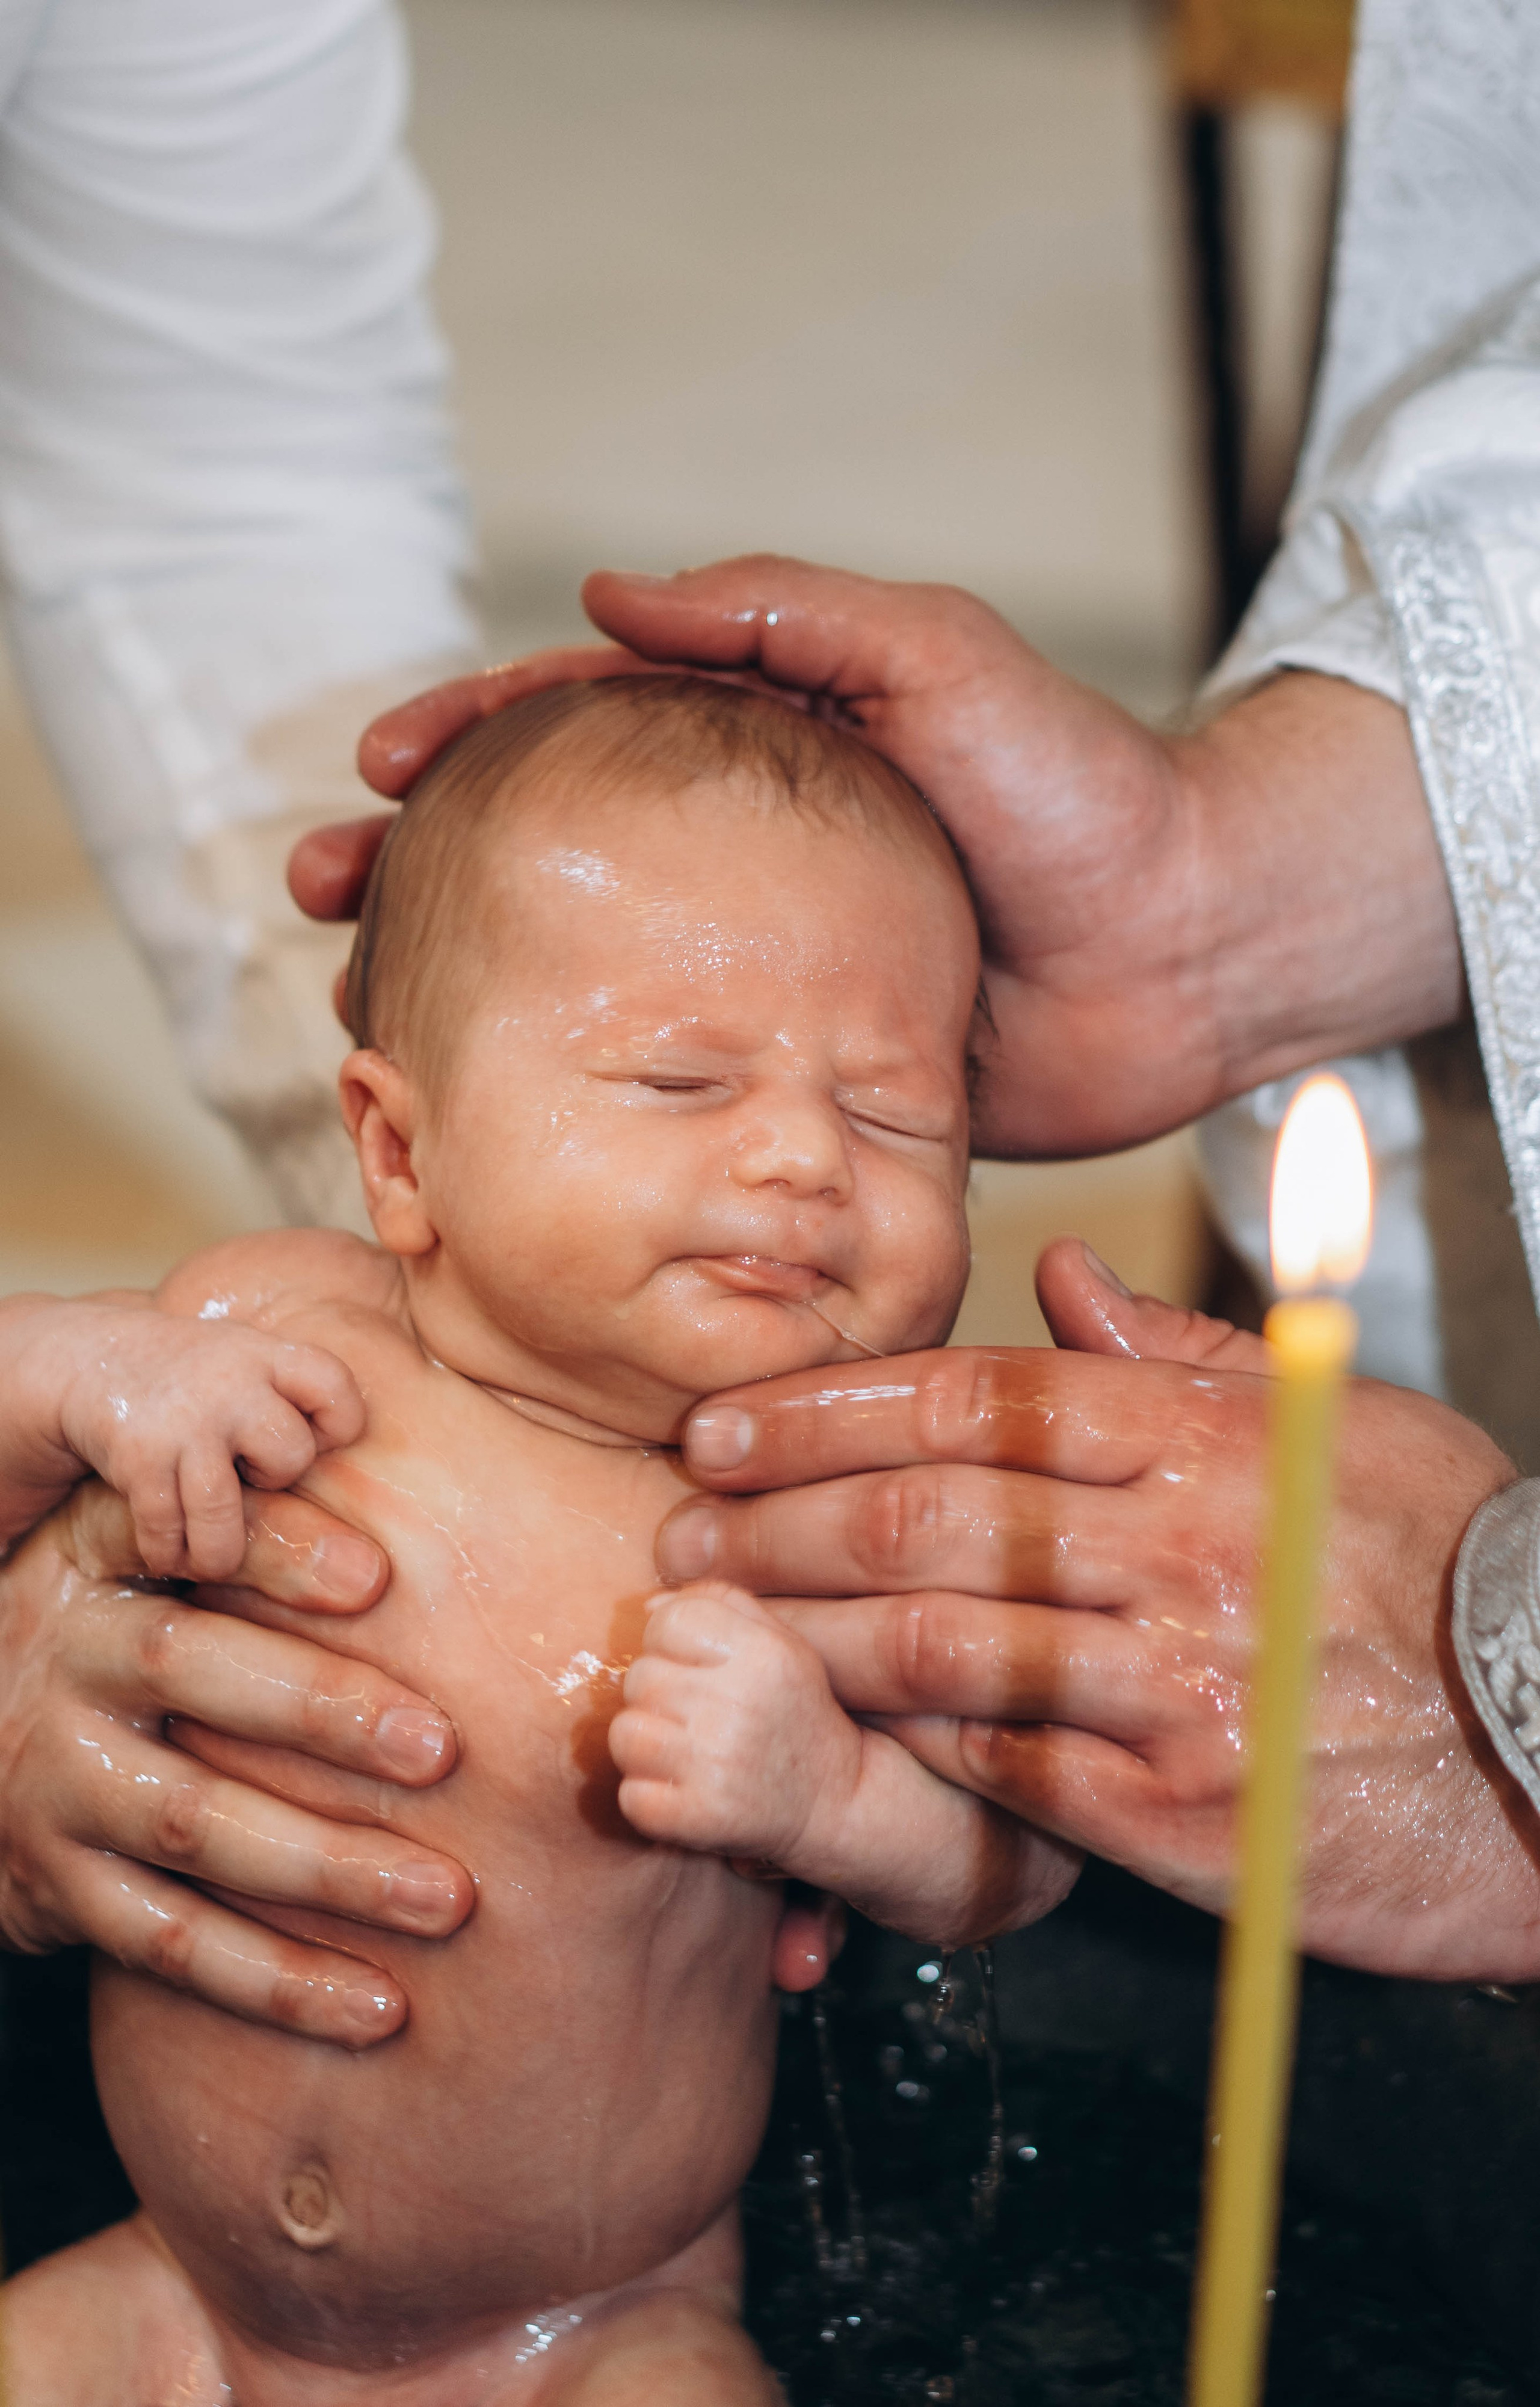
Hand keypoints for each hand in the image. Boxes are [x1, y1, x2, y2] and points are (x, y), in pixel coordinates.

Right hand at [0, 1480, 470, 2045]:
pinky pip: (173, 1945)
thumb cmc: (137, 1632)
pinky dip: (279, 1982)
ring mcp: (55, 1781)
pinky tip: (380, 2009)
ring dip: (327, 1868)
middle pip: (192, 1672)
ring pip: (192, 1824)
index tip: (380, 1574)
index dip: (277, 1549)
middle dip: (323, 1711)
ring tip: (449, 1898)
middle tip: (445, 1750)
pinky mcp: (58, 1890)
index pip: (183, 1535)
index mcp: (97, 1561)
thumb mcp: (157, 1560)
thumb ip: (258, 1521)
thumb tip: (445, 1466)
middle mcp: (66, 1660)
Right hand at [18, 1297, 364, 1578]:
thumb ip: (303, 1399)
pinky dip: (169, 1553)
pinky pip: (171, 1534)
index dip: (333, 1428)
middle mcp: (231, 1383)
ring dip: (218, 1550)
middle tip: (245, 1483)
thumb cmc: (198, 1378)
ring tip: (212, 1554)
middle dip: (272, 1484)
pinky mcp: (140, 1459)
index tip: (308, 1438)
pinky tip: (168, 1548)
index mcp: (271, 1355)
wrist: (94, 1359)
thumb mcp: (257, 1362)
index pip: (338, 1391)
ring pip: (228, 1516)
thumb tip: (372, 1492)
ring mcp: (185, 1422)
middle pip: (289, 1457)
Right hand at [305, 557, 1459, 1155]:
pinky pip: (660, 1074)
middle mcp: (740, 862)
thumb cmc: (1082, 794)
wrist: (1192, 953)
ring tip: (366, 1003)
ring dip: (464, 971)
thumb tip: (611, 594)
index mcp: (759, 749)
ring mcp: (759, 973)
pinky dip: (569, 1078)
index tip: (378, 768)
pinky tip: (489, 1094)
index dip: (468, 735)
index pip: (578, 724)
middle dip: (422, 862)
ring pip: (580, 964)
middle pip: (546, 849)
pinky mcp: (794, 1070)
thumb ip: (788, 613)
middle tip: (323, 895)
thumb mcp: (940, 660)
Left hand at [614, 1578, 1078, 1947]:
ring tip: (704, 1753)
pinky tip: (699, 1796)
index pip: (666, 1617)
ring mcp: (717, 1764)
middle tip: (712, 1716)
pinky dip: (654, 1804)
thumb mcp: (787, 1640)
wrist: (847, 1808)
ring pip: (627, 1735)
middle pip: (641, 1675)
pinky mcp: (697, 1821)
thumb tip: (653, 1601)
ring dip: (653, 1748)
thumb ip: (726, 1604)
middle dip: (664, 1693)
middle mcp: (743, 1702)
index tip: (712, 1665)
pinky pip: (632, 1798)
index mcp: (767, 1649)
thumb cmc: (806, 1713)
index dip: (679, 1640)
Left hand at [652, 1239, 1535, 1981]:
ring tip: (713, 1631)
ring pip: (936, 1639)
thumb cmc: (1449, 1561)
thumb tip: (1059, 1277)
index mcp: (1202, 1437)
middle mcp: (1176, 1544)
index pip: (973, 1400)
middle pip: (927, 1514)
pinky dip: (901, 1744)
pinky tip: (827, 1727)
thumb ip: (1184, 1352)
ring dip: (804, 1633)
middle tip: (679, 1537)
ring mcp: (1176, 1677)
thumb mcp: (1337, 1419)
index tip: (727, 1427)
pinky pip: (1001, 1765)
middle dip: (776, 1522)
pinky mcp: (1180, 1804)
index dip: (827, 1410)